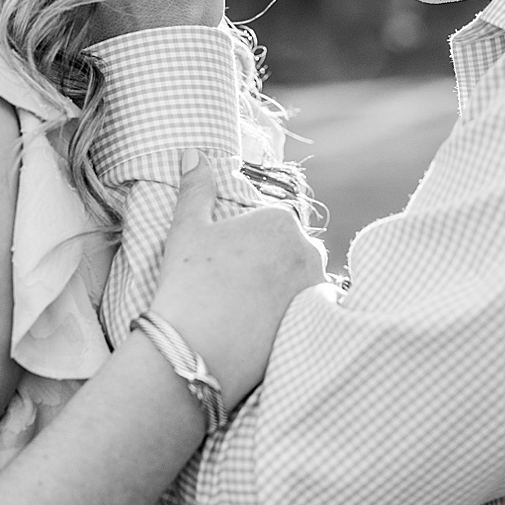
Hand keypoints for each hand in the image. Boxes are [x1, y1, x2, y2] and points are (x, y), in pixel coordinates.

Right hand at [149, 151, 328, 406]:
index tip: (225, 265)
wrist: (195, 351)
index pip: (271, 224)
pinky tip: (265, 325)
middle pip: (290, 251)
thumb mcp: (187, 230)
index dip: (246, 245)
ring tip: (248, 309)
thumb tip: (193, 152)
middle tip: (234, 289)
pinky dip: (293, 313)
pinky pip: (308, 309)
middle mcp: (309, 248)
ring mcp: (317, 287)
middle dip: (270, 265)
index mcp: (280, 219)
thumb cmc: (188, 285)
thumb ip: (194, 188)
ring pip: (301, 280)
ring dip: (284, 288)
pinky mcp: (317, 321)